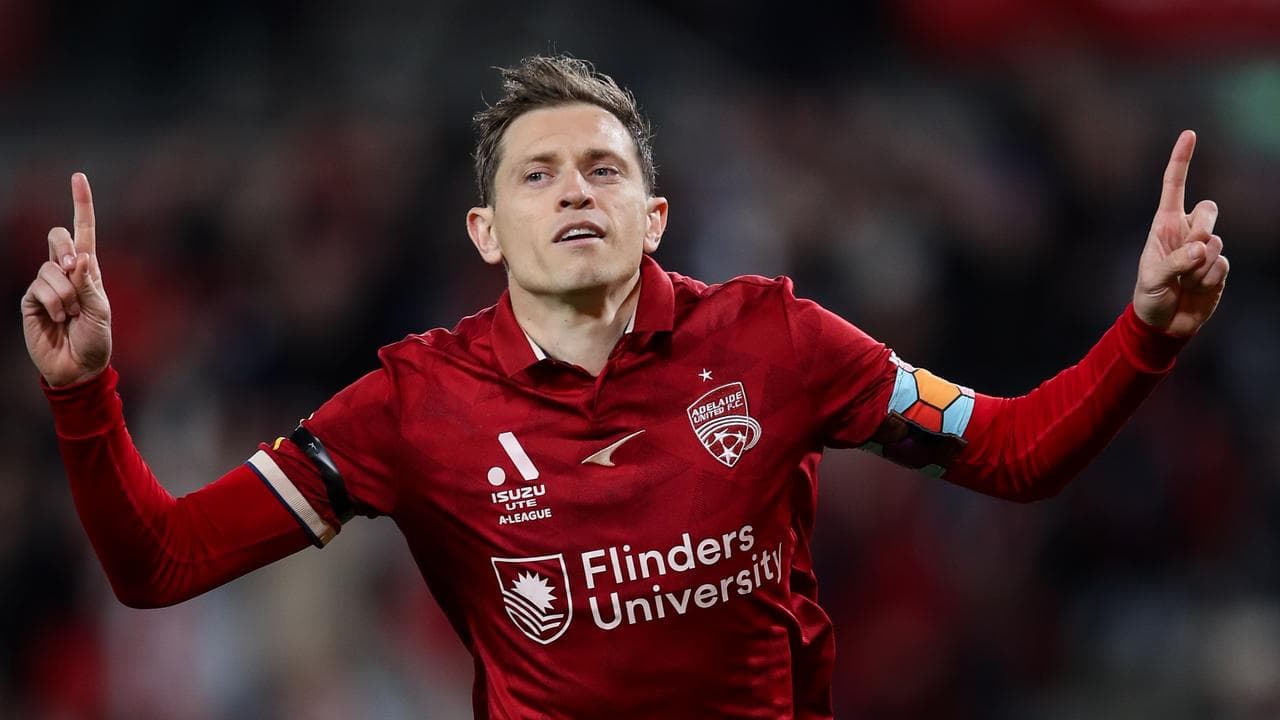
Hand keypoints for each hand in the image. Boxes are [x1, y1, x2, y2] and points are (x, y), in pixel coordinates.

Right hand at [21, 173, 111, 386]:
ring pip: (50, 267)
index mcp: (88, 270)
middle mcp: (65, 271)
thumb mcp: (102, 310)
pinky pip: (40, 287)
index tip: (78, 176)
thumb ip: (90, 283)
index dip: (81, 204)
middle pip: (57, 237)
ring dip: (65, 292)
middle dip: (64, 249)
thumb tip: (79, 256)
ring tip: (71, 314)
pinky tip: (59, 318)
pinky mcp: (31, 299)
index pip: (83, 231)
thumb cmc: (96, 340)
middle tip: (75, 271)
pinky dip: (54, 303)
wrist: (78, 367)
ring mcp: (46, 284)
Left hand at [1133, 130, 1229, 336]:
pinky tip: (1196, 289)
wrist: (1163, 324)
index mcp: (1165, 225)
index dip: (1181, 160)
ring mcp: (1205, 249)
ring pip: (1216, 242)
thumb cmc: (1149, 296)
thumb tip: (1203, 248)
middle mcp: (1187, 232)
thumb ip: (1176, 261)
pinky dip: (1208, 280)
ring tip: (1183, 282)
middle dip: (1203, 227)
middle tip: (1188, 253)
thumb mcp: (1152, 278)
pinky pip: (1222, 265)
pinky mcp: (1219, 267)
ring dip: (1199, 266)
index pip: (1174, 186)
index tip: (1189, 134)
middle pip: (1210, 209)